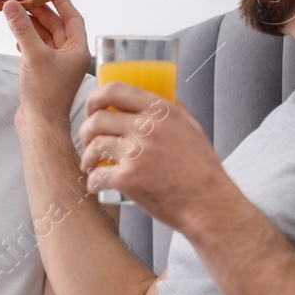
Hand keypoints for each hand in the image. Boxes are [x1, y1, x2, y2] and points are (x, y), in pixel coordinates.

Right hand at [3, 0, 90, 132]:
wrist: (40, 125)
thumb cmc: (45, 94)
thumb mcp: (33, 55)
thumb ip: (23, 28)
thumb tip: (12, 5)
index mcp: (78, 51)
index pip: (72, 18)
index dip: (61, 1)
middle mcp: (70, 57)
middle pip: (57, 26)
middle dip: (41, 12)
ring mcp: (57, 67)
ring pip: (46, 38)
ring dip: (32, 26)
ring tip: (16, 13)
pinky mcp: (44, 75)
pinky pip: (38, 51)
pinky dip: (28, 41)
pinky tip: (17, 37)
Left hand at [78, 81, 232, 234]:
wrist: (208, 204)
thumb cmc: (203, 170)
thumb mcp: (194, 129)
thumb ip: (177, 111)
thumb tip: (167, 99)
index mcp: (161, 111)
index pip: (116, 90)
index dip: (96, 98)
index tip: (92, 109)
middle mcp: (147, 127)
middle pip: (98, 119)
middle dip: (86, 130)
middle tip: (87, 141)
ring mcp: (136, 152)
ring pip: (95, 145)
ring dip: (86, 156)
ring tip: (90, 164)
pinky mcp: (128, 178)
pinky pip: (97, 175)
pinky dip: (92, 181)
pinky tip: (95, 185)